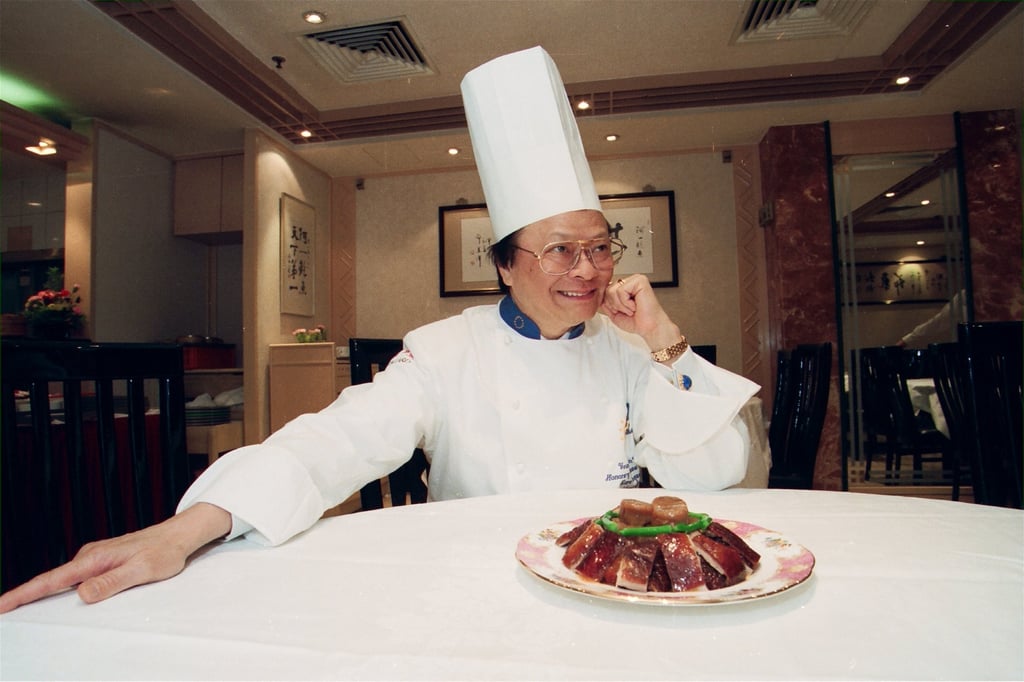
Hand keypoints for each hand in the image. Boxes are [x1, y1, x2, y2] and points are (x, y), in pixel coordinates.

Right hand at [0, 502, 230, 612]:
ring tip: (20, 606)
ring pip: (63, 580)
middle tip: (4, 611)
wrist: (177, 535)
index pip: (51, 581)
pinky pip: (76, 578)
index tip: (1, 606)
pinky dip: (61, 589)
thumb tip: (82, 594)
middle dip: (24, 597)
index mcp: (94, 560)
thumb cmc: (163, 552)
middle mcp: (89, 557)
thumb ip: (112, 582)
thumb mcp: (141, 571)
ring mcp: (93, 558)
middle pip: (49, 582)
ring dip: (43, 594)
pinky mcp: (100, 562)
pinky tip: (57, 597)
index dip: (23, 594)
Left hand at [601, 274, 681, 351]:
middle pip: (607, 289)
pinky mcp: (640, 281)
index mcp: (625, 287)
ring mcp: (635, 279)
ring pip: (612, 290)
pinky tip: (636, 305)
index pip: (606, 290)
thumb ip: (605, 303)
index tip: (623, 311)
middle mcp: (630, 281)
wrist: (650, 328)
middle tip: (629, 310)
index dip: (610, 304)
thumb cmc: (636, 321)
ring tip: (632, 308)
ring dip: (621, 305)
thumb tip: (598, 296)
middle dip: (615, 305)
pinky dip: (626, 302)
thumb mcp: (614, 313)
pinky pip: (621, 290)